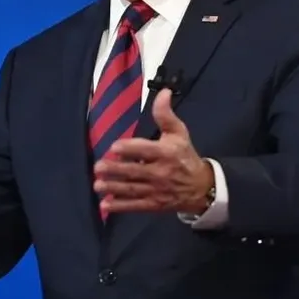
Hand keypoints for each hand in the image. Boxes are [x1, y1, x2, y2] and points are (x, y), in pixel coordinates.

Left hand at [93, 89, 214, 214]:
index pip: (146, 151)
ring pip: (132, 189)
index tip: (115, 147)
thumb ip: (165, 114)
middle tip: (98, 167)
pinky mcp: (153, 204)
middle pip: (135, 171)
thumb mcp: (178, 133)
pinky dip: (120, 206)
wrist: (200, 187)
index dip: (130, 149)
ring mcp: (156, 190)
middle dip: (116, 170)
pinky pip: (135, 206)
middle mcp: (160, 173)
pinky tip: (105, 205)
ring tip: (97, 185)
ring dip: (113, 188)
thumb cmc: (185, 156)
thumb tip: (163, 92)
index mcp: (166, 153)